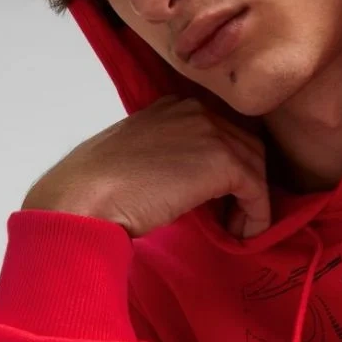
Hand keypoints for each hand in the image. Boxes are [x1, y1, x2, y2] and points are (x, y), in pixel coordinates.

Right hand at [21, 96, 269, 238]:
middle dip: (246, 181)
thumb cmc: (98, 187)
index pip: (222, 130)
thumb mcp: (140, 155)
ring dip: (252, 201)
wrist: (83, 199)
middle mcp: (197, 109)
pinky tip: (243, 235)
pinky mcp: (223, 161)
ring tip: (236, 230)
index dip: (229, 165)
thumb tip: (191, 180)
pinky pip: (256, 189)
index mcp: (175, 105)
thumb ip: (170, 154)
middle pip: (245, 144)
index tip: (221, 197)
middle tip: (232, 216)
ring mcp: (211, 131)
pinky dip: (257, 214)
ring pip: (255, 165)